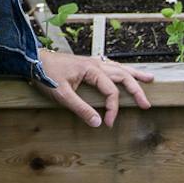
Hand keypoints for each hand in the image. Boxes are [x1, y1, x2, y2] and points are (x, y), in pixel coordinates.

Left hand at [37, 48, 154, 128]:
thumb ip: (81, 109)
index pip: (111, 91)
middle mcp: (96, 63)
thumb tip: (99, 123)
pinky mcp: (88, 64)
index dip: (113, 109)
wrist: (34, 59)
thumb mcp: (62, 95)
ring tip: (150, 79)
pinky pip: (111, 66)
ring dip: (134, 75)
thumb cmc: (47, 75)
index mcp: (92, 70)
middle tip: (146, 104)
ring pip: (119, 68)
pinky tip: (125, 72)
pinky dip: (122, 70)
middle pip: (122, 76)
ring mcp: (93, 62)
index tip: (108, 123)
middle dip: (136, 90)